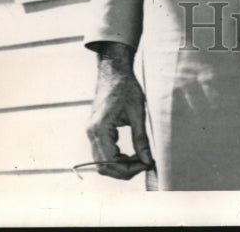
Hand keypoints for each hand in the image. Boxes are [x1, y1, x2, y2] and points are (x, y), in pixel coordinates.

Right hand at [86, 41, 153, 179]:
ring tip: (139, 158)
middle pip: (103, 167)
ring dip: (120, 165)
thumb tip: (148, 161)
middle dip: (124, 170)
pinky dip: (115, 158)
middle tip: (144, 164)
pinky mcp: (95, 130)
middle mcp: (91, 132)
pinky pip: (102, 153)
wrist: (114, 70)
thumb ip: (141, 139)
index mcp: (100, 128)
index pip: (111, 162)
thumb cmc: (126, 86)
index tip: (146, 165)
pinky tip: (130, 153)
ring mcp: (91, 131)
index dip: (129, 169)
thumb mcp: (137, 113)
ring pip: (102, 162)